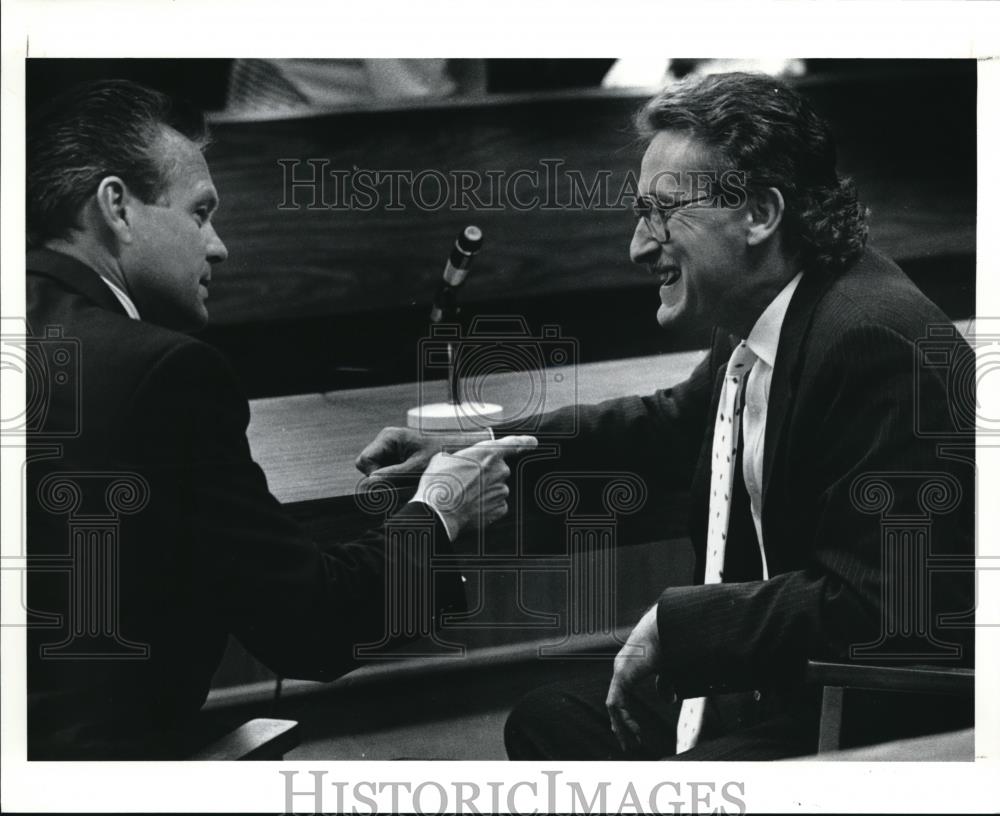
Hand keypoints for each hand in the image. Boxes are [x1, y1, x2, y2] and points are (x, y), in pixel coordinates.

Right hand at [355, 426, 491, 486]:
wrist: (458, 454)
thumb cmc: (440, 456)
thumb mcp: (416, 467)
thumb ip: (392, 475)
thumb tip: (370, 483)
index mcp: (388, 436)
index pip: (364, 460)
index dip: (374, 475)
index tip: (391, 483)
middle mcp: (386, 442)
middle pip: (367, 467)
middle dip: (381, 479)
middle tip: (401, 484)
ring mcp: (390, 452)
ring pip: (375, 474)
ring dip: (389, 482)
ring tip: (409, 482)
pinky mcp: (395, 461)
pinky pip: (385, 476)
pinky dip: (395, 482)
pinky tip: (409, 482)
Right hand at [412, 435, 537, 539]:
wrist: (438, 511)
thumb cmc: (439, 484)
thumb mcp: (442, 460)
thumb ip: (457, 457)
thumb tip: (452, 462)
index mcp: (488, 453)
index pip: (513, 444)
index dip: (524, 442)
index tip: (533, 442)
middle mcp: (500, 471)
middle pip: (498, 470)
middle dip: (485, 475)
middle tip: (465, 482)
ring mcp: (501, 491)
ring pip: (496, 488)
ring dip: (484, 491)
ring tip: (464, 496)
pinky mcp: (499, 509)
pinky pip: (496, 504)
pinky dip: (485, 505)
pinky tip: (470, 506)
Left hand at [606, 604, 661, 751]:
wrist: (668, 629)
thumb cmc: (670, 644)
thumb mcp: (669, 670)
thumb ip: (665, 683)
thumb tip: (667, 699)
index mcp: (630, 668)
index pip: (621, 696)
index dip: (625, 715)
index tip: (635, 731)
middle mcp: (622, 669)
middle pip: (615, 703)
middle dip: (620, 725)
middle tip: (628, 743)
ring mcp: (620, 671)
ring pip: (613, 706)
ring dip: (621, 726)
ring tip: (631, 742)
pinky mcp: (622, 675)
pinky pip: (616, 703)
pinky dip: (623, 718)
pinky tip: (634, 729)